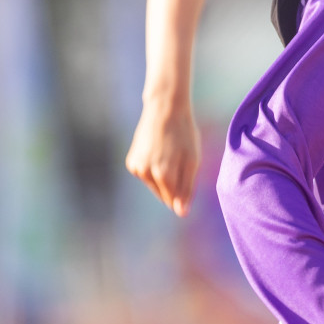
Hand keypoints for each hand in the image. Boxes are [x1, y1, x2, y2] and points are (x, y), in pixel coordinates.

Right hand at [125, 95, 200, 216]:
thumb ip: (186, 189)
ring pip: (154, 186)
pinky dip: (154, 171)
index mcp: (163, 174)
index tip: (188, 175)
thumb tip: (181, 213)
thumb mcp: (192, 161)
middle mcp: (145, 174)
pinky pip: (146, 176)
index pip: (174, 201)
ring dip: (164, 178)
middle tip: (180, 161)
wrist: (164, 109)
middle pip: (164, 195)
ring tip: (171, 155)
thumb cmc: (184, 134)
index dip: (184, 193)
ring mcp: (136, 168)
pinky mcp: (131, 163)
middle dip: (174, 185)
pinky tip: (160, 153)